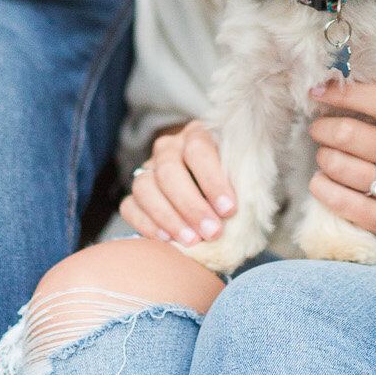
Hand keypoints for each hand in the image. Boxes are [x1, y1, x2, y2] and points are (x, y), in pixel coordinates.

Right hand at [119, 122, 235, 246]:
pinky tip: (166, 240)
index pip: (198, 150)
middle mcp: (168, 147)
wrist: (213, 190)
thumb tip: (246, 209)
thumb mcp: (244, 173)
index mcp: (197, 134)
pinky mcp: (135, 194)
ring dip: (168, 217)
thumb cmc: (234, 182)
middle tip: (212, 232)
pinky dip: (146, 224)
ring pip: (144, 187)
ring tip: (191, 240)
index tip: (229, 209)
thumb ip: (244, 183)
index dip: (213, 180)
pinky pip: (129, 206)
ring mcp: (148, 169)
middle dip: (191, 205)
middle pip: (169, 171)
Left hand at [307, 79, 375, 243]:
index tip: (318, 90)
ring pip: (338, 166)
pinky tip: (324, 180)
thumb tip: (342, 65)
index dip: (345, 93)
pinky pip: (336, 200)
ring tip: (327, 155)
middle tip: (318, 128)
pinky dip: (321, 186)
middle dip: (322, 129)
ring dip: (322, 157)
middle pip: (350, 136)